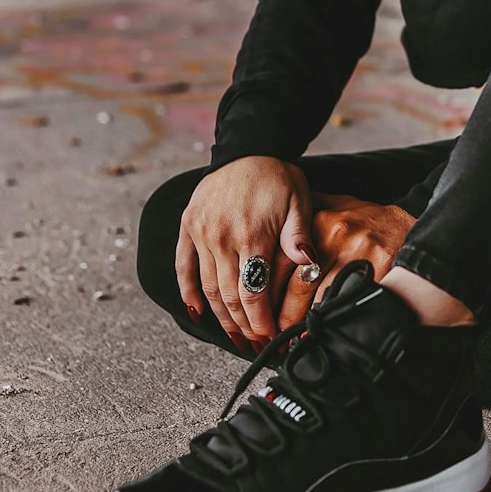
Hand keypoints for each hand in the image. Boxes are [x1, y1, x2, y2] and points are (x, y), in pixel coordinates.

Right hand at [176, 156, 315, 350]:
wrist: (249, 147)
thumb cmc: (279, 176)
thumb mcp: (299, 200)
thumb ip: (299, 235)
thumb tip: (307, 263)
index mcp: (252, 233)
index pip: (253, 292)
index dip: (260, 320)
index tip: (269, 338)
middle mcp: (222, 236)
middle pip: (229, 296)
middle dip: (243, 325)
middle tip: (254, 344)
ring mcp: (201, 232)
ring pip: (207, 288)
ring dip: (220, 317)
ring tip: (235, 336)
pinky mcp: (187, 226)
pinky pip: (183, 267)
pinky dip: (188, 293)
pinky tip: (198, 314)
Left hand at [272, 195, 414, 331]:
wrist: (405, 228)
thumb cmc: (366, 221)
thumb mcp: (333, 207)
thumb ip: (302, 216)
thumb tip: (267, 230)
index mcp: (320, 220)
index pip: (281, 261)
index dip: (266, 290)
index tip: (259, 307)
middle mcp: (337, 238)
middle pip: (297, 287)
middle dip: (282, 315)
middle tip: (271, 332)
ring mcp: (357, 258)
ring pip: (318, 302)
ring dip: (301, 325)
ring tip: (290, 338)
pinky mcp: (376, 276)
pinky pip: (343, 308)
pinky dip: (328, 325)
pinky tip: (319, 333)